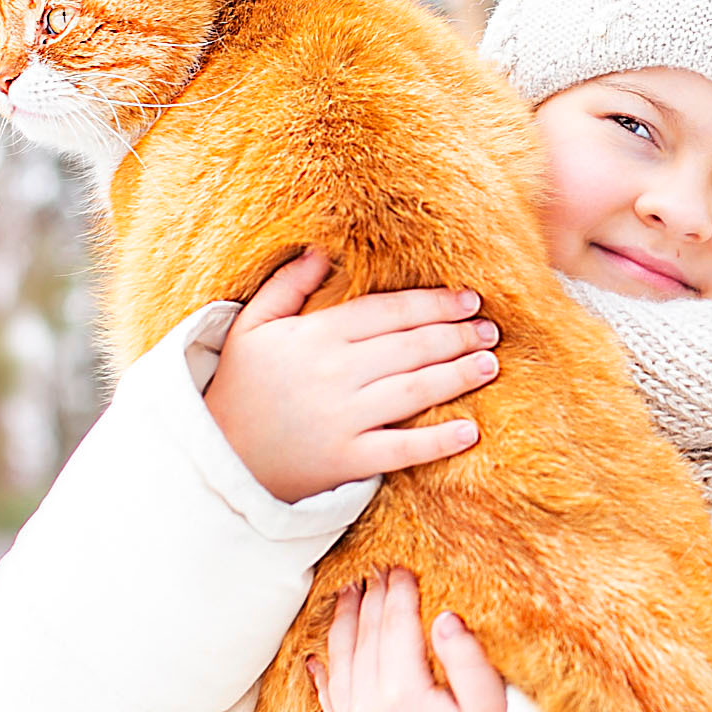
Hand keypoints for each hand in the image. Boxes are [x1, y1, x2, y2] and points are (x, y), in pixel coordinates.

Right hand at [205, 247, 501, 501]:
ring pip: (414, 391)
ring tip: (489, 364)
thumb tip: (322, 251)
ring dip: (458, 376)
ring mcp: (342, 419)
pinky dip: (438, 441)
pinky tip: (470, 431)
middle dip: (457, 335)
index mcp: (314, 337)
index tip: (468, 299)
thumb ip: (286, 286)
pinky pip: (401, 449)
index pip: (387, 311)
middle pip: (410, 347)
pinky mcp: (348, 460)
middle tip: (490, 330)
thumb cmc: (241, 387)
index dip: (433, 303)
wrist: (220, 458)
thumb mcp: (251, 327)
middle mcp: (333, 374)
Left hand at [311, 569, 508, 711]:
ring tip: (345, 593)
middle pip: (365, 636)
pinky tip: (317, 652)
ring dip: (341, 622)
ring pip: (339, 660)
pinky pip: (325, 697)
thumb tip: (444, 618)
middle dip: (369, 598)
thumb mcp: (490, 707)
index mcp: (404, 692)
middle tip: (373, 569)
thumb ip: (468, 660)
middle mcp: (369, 705)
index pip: (396, 626)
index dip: (398, 593)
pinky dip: (320, 670)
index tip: (401, 567)